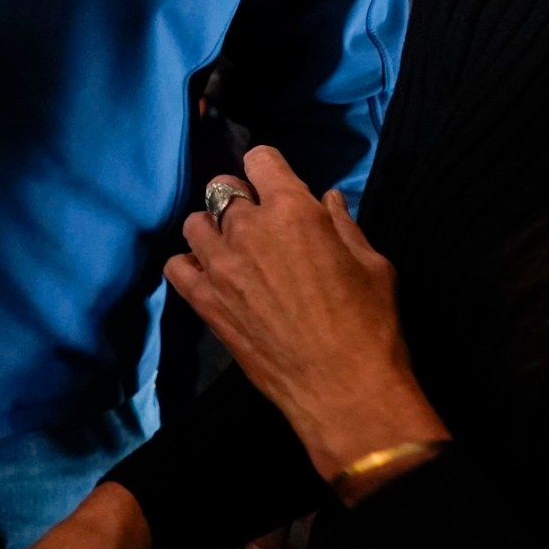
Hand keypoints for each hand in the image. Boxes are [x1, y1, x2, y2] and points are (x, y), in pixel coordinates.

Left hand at [164, 147, 448, 489]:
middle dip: (241, 198)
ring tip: (233, 250)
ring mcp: (221, 266)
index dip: (268, 168)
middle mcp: (249, 229)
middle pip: (223, 188)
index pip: (260, 159)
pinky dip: (189, 266)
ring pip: (195, 223)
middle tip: (260, 224)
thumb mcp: (373, 264)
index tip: (275, 184)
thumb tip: (327, 199)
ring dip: (213, 229)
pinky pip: (176, 267)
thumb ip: (343, 225)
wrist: (344, 389)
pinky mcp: (206, 302)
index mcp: (294, 211)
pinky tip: (210, 277)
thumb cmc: (370, 325)